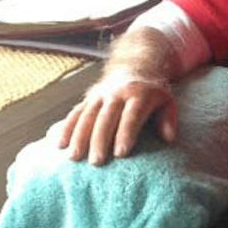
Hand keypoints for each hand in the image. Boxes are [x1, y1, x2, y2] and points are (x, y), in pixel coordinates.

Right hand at [57, 35, 179, 164]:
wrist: (135, 65)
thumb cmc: (154, 92)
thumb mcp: (167, 101)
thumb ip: (168, 119)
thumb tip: (168, 138)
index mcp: (138, 95)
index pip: (131, 116)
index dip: (125, 134)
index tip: (121, 153)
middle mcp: (117, 93)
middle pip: (106, 118)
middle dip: (99, 140)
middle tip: (96, 162)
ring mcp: (100, 95)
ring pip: (87, 116)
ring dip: (79, 137)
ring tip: (73, 157)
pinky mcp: (89, 98)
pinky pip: (75, 113)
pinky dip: (66, 128)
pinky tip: (59, 144)